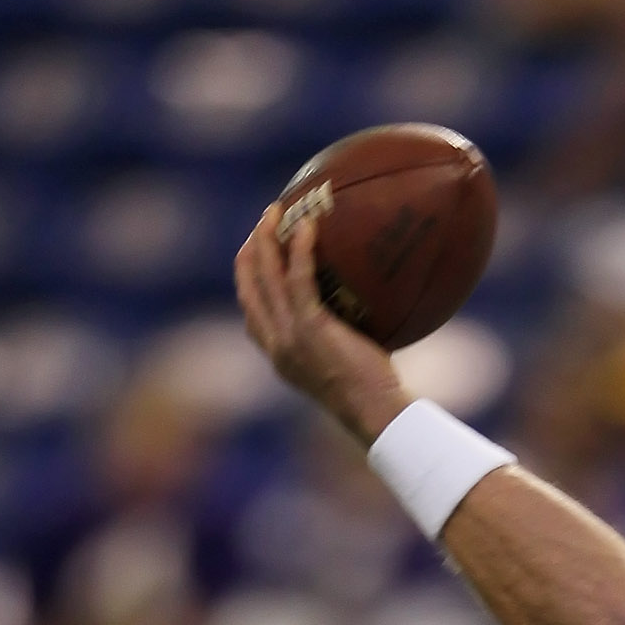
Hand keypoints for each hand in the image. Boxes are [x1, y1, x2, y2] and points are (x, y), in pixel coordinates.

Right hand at [234, 207, 408, 448]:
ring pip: (266, 276)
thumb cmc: (372, 394)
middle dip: (251, 249)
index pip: (252, 310)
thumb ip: (335, 335)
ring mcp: (289, 336)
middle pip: (248, 287)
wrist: (376, 414)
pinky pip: (299, 278)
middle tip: (265, 221)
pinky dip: (300, 249)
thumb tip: (356, 304)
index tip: (258, 250)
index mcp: (280, 355)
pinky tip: (308, 226)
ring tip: (277, 211)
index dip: (249, 276)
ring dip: (267, 239)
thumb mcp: (343, 361)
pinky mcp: (310, 328)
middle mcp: (276, 345)